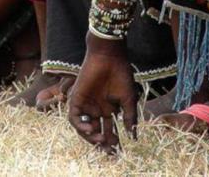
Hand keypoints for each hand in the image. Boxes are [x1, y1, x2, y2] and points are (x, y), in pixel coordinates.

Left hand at [68, 34, 136, 152]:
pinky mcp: (76, 98)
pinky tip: (90, 129)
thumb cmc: (121, 75)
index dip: (113, 141)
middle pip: (96, 132)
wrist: (109, 57)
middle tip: (109, 150)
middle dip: (102, 143)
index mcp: (109, 109)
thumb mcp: (128, 99)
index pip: (109, 130)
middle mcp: (96, 109)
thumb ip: (129, 118)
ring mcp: (86, 104)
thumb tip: (134, 137)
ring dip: (90, 137)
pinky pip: (74, 117)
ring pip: (83, 127)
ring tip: (101, 139)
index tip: (118, 150)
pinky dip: (80, 125)